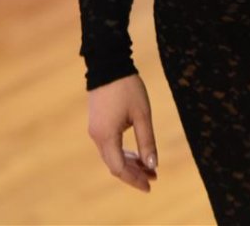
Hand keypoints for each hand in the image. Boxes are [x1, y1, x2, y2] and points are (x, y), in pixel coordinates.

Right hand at [87, 74, 157, 192]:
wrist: (108, 63)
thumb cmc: (127, 88)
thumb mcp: (142, 114)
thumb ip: (147, 141)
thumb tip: (153, 165)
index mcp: (106, 136)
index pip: (119, 168)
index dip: (135, 179)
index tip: (150, 185)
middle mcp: (97, 136)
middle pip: (115, 164)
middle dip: (134, 173)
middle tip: (154, 177)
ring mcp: (95, 129)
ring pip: (112, 155)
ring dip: (130, 162)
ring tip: (149, 167)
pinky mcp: (97, 122)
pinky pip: (109, 145)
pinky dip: (123, 152)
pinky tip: (137, 153)